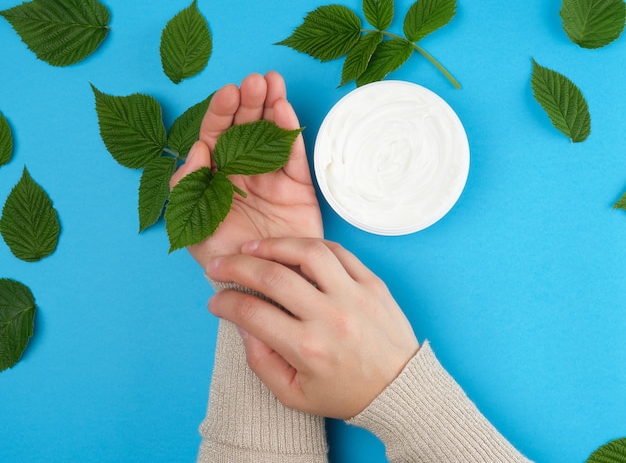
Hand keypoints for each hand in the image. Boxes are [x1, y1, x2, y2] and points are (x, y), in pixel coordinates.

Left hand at [170, 72, 322, 269]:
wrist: (259, 287)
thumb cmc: (222, 259)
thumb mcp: (191, 226)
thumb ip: (187, 187)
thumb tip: (198, 148)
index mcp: (216, 176)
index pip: (216, 136)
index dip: (221, 112)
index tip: (227, 92)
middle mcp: (243, 171)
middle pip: (245, 127)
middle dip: (249, 102)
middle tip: (255, 80)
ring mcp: (271, 177)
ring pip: (271, 134)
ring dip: (271, 106)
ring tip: (273, 81)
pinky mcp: (297, 187)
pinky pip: (293, 155)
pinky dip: (290, 132)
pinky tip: (286, 109)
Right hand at [206, 237, 419, 419]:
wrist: (400, 389)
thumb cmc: (345, 392)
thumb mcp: (295, 395)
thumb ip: (261, 362)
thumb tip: (243, 324)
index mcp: (307, 348)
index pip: (252, 313)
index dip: (225, 302)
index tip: (215, 300)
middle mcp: (330, 317)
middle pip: (273, 276)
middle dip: (236, 266)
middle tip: (219, 264)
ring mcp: (354, 295)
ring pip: (308, 252)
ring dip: (274, 245)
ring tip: (253, 247)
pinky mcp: (372, 283)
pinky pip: (339, 251)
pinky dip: (311, 245)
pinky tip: (293, 247)